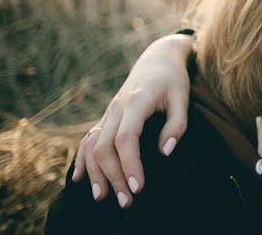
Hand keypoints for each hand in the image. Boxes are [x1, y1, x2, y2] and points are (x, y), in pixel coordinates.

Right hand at [72, 33, 194, 206]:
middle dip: (113, 176)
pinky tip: (78, 178)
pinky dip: (81, 159)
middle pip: (104, 146)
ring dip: (95, 173)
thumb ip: (177, 124)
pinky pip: (87, 138)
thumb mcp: (183, 97)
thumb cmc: (173, 79)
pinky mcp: (107, 116)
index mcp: (136, 101)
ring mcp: (109, 112)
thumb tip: (165, 152)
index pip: (126, 138)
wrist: (157, 58)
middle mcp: (117, 108)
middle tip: (126, 202)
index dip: (130, 164)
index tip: (138, 187)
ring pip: (92, 144)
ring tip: (102, 197)